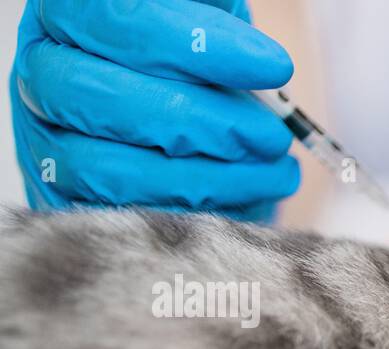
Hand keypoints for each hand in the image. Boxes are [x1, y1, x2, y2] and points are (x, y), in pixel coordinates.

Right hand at [9, 0, 299, 220]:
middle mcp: (46, 75)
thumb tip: (246, 37)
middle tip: (271, 136)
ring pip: (107, 168)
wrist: (201, 136)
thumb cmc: (202, 70)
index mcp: (71, 16)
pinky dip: (195, 212)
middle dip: (201, 120)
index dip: (191, 42)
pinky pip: (125, 219)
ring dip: (206, 177)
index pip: (113, 15)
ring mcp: (50, 146)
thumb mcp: (211, 27)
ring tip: (274, 171)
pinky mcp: (71, 206)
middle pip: (99, 96)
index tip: (273, 68)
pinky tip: (250, 198)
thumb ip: (213, 16)